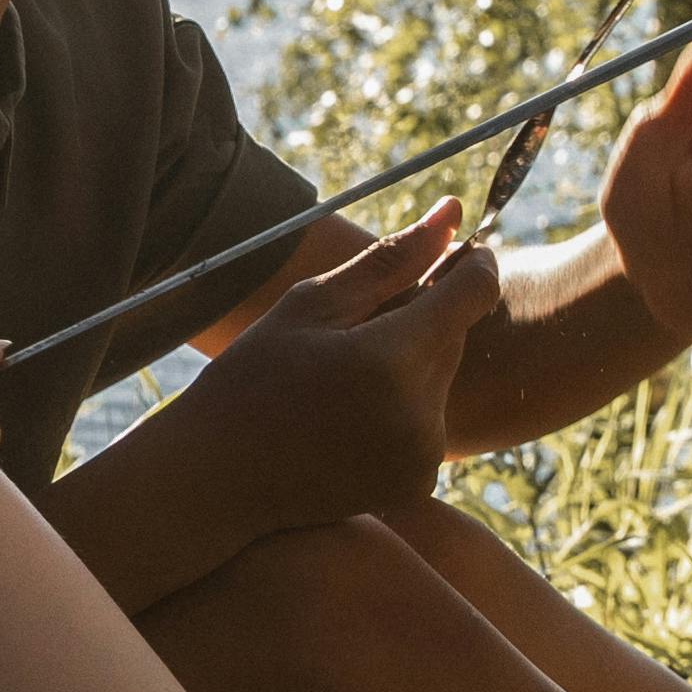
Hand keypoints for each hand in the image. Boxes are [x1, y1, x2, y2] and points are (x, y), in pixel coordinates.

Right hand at [159, 210, 502, 535]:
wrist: (217, 480)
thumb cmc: (251, 381)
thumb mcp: (311, 307)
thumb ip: (391, 261)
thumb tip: (455, 211)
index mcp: (390, 361)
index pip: (474, 292)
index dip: (471, 263)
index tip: (452, 250)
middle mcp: (419, 415)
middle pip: (453, 333)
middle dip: (419, 316)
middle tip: (350, 327)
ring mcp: (422, 455)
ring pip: (441, 374)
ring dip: (410, 360)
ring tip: (339, 375)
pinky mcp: (418, 480)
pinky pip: (430, 417)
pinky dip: (403, 403)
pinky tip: (346, 411)